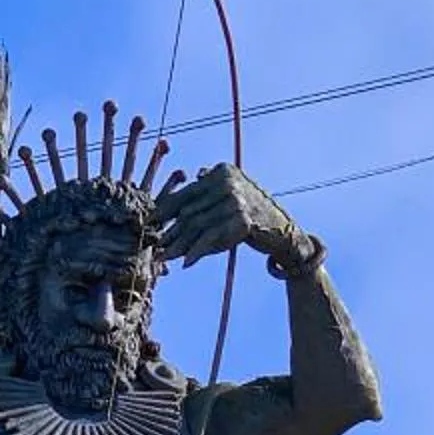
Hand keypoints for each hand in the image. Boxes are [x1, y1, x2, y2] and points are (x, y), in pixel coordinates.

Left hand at [154, 163, 323, 276]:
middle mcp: (228, 181)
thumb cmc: (249, 218)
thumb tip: (164, 214)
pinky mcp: (242, 220)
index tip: (150, 222)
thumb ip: (201, 201)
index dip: (166, 209)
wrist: (284, 232)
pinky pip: (211, 237)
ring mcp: (236, 199)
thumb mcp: (226, 202)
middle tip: (156, 246)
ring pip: (198, 225)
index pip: (187, 192)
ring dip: (179, 244)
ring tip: (165, 257)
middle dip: (171, 231)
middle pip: (190, 210)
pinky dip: (197, 251)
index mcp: (222, 171)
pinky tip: (186, 263)